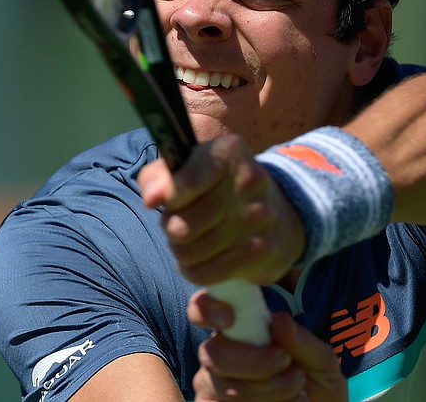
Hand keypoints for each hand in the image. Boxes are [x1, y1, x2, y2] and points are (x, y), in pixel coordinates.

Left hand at [138, 134, 304, 285]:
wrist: (274, 211)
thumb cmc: (215, 187)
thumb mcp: (187, 167)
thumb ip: (159, 176)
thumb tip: (151, 198)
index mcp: (229, 152)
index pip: (188, 182)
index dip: (169, 197)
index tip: (163, 202)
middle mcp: (250, 181)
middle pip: (181, 226)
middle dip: (170, 228)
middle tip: (179, 223)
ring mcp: (260, 217)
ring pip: (190, 252)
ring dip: (181, 251)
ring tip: (191, 241)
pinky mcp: (263, 250)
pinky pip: (206, 273)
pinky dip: (194, 271)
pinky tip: (200, 260)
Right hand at [188, 290, 346, 400]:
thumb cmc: (317, 384)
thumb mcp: (322, 362)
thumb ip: (302, 341)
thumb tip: (278, 319)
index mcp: (239, 329)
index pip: (202, 308)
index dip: (206, 308)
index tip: (229, 318)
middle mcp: (217, 354)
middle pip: (213, 353)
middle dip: (254, 362)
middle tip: (287, 365)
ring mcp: (212, 386)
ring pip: (222, 386)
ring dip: (266, 391)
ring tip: (297, 393)